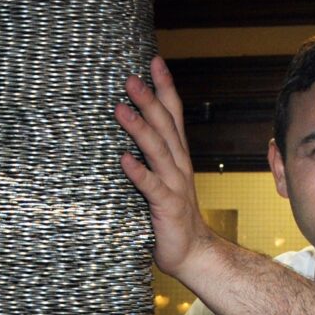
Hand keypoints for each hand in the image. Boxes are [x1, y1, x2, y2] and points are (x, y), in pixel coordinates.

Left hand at [116, 56, 217, 279]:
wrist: (193, 253)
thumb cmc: (170, 217)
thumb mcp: (162, 180)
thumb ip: (150, 158)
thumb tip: (124, 134)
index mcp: (177, 156)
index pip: (174, 115)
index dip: (165, 87)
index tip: (154, 61)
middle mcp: (178, 165)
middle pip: (166, 126)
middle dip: (150, 99)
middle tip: (131, 78)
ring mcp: (174, 185)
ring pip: (158, 150)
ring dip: (140, 128)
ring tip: (121, 109)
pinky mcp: (167, 207)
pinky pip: (151, 187)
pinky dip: (138, 172)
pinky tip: (124, 159)